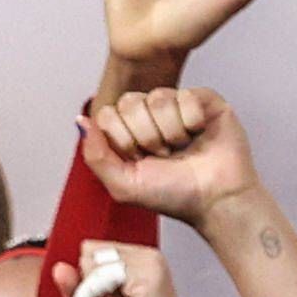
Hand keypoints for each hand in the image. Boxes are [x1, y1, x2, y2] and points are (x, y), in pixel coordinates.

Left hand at [77, 85, 256, 228]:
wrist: (215, 200)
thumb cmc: (174, 195)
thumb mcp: (123, 185)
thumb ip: (95, 155)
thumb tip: (81, 121)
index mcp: (129, 131)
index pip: (108, 114)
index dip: (123, 140)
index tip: (140, 160)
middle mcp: (150, 114)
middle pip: (130, 102)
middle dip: (147, 137)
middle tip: (165, 156)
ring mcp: (177, 104)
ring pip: (158, 98)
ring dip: (171, 133)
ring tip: (183, 149)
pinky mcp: (204, 99)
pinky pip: (186, 96)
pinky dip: (192, 123)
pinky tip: (199, 136)